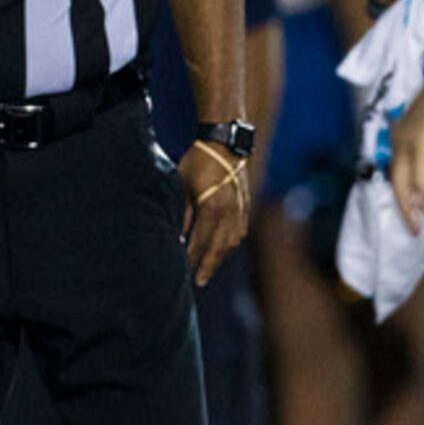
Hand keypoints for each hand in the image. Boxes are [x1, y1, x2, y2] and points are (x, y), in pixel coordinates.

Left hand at [176, 141, 250, 285]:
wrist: (225, 143)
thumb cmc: (198, 161)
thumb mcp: (182, 185)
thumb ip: (182, 212)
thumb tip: (177, 237)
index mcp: (212, 208)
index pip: (201, 242)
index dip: (192, 258)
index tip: (183, 270)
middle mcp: (230, 212)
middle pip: (219, 248)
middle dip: (209, 266)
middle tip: (199, 281)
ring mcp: (241, 209)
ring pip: (232, 242)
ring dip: (221, 256)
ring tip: (209, 267)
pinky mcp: (246, 205)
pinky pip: (240, 231)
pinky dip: (231, 243)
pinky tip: (224, 248)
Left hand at [387, 82, 423, 236]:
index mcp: (398, 136)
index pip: (394, 171)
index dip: (402, 194)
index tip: (410, 211)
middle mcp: (397, 141)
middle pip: (395, 184)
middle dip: (403, 209)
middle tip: (413, 229)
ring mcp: (407, 145)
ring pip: (405, 187)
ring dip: (415, 210)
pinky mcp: (422, 148)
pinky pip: (422, 181)